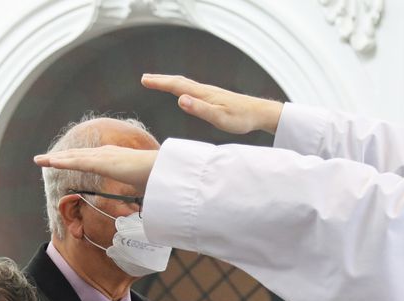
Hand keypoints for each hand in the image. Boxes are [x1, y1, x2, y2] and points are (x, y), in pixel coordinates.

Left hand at [33, 146, 157, 193]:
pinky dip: (62, 161)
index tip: (64, 161)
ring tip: (39, 160)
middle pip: (78, 155)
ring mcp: (104, 156)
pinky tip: (50, 162)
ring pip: (73, 157)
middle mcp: (107, 153)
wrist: (164, 170)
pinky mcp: (102, 162)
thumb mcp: (143, 187)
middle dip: (60, 157)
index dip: (75, 159)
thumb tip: (144, 206)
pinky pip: (77, 161)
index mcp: (115, 158)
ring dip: (55, 158)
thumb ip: (137, 193)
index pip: (90, 158)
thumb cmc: (158, 179)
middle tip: (43, 159)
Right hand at [141, 74, 284, 134]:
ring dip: (170, 82)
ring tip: (158, 83)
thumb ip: (199, 109)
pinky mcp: (214, 97)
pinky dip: (181, 87)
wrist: (259, 113)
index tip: (144, 80)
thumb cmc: (241, 118)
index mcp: (203, 94)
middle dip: (161, 80)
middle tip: (145, 79)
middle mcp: (205, 90)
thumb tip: (180, 99)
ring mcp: (209, 93)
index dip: (159, 83)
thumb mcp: (219, 118)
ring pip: (185, 84)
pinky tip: (182, 92)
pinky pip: (192, 89)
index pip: (176, 86)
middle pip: (178, 82)